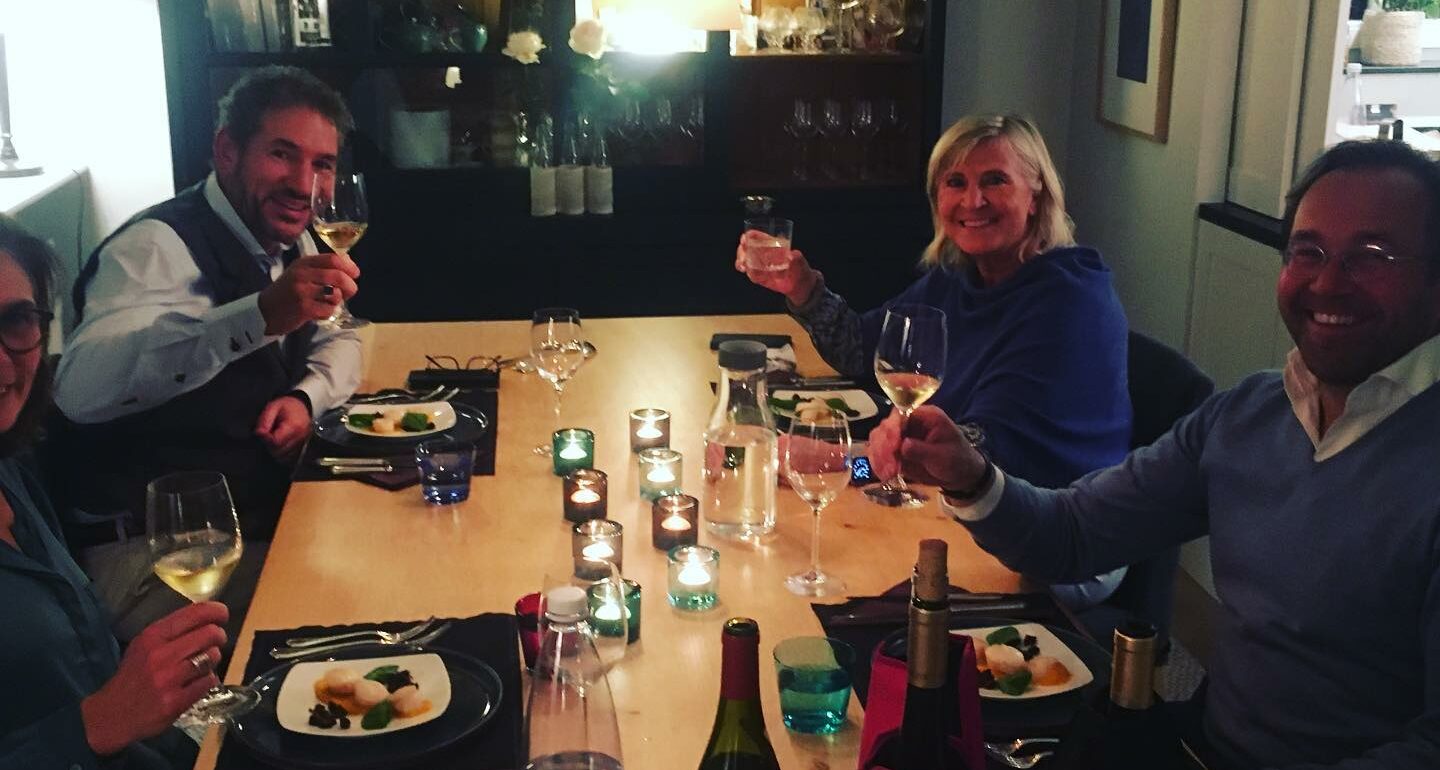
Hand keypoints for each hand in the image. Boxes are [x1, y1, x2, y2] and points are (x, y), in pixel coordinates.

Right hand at [81, 602, 227, 754]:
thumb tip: (206, 616)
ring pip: (212, 657)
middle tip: (216, 641)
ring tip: (203, 663)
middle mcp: (161, 655)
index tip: (223, 614)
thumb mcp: (143, 646)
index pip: (194, 614)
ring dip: (213, 659)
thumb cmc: (133, 676)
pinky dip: (208, 680)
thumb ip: (171, 631)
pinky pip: (209, 681)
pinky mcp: (176, 701)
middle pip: (210, 634)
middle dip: (219, 636)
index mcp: (152, 636)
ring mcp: (169, 679)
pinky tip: (198, 682)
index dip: (216, 611)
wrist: (112, 714)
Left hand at [255, 394, 311, 461]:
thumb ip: (265, 421)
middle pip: (279, 452)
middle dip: (269, 446)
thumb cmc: (287, 407)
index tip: (261, 433)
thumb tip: (259, 434)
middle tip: (266, 436)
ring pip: (283, 458)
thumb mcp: (272, 407)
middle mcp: (301, 437)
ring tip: (273, 440)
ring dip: (274, 451)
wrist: (301, 407)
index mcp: (294, 426)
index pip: (276, 442)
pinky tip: (279, 445)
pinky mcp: (302, 449)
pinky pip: (288, 459)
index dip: (265, 440)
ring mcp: (303, 444)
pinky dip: (281, 455)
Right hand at [258, 252, 360, 335]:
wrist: (264, 311)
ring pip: (335, 294)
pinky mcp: (304, 309)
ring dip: (338, 301)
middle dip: (350, 286)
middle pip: (338, 276)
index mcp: (304, 263)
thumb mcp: (301, 272)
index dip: (349, 266)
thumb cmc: (287, 291)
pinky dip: (329, 312)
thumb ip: (322, 267)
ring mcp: (302, 292)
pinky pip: (329, 310)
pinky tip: (320, 312)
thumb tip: (348, 261)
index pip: (333, 259)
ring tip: (328, 302)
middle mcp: (303, 275)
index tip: (355, 273)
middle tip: (350, 292)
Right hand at [734, 231, 819, 305]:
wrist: (801, 286)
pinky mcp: (760, 276)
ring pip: (746, 260)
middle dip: (742, 251)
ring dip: (741, 262)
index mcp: (773, 245)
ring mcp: (761, 265)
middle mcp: (765, 254)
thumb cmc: (802, 270)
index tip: (745, 238)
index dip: (750, 236)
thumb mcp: (801, 262)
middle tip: (743, 257)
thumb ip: (797, 258)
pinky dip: (749, 272)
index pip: (758, 237)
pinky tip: (749, 273)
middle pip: (747, 248)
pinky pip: (751, 273)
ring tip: (743, 267)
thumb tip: (793, 254)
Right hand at [869, 406, 986, 489]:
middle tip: (890, 465)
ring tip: (888, 473)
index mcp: (925, 416)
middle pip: (886, 426)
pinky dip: (878, 463)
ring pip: (878, 439)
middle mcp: (909, 423)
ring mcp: (900, 437)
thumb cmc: (957, 460)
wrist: (960, 476)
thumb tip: (903, 445)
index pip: (901, 414)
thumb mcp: (943, 456)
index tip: (893, 447)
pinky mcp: (895, 451)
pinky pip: (879, 453)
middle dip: (884, 446)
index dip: (893, 428)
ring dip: (879, 456)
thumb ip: (922, 450)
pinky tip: (885, 475)